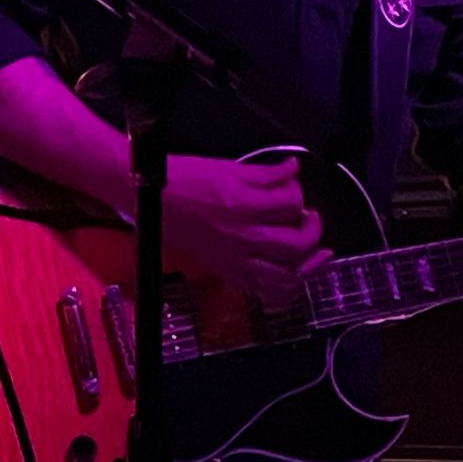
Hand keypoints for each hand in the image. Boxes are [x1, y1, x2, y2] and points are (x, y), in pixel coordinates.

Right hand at [162, 155, 330, 305]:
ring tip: (312, 251)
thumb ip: (265, 173)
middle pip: (296, 245)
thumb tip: (292, 169)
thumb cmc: (182, 180)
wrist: (150, 199)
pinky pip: (265, 294)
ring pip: (287, 277)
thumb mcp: (227, 167)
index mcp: (242, 205)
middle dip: (312, 230)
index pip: (291, 204)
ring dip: (307, 266)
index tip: (291, 188)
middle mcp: (242, 237)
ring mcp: (235, 259)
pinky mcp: (227, 272)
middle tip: (308, 219)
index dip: (298, 193)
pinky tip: (290, 276)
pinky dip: (284, 291)